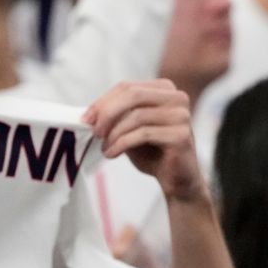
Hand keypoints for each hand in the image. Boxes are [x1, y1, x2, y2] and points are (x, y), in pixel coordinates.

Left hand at [82, 80, 205, 201]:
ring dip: (114, 133)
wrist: (177, 180)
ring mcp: (181, 116)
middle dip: (107, 113)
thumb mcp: (131, 129)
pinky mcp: (181, 135)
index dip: (103, 102)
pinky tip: (112, 154)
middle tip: (94, 131)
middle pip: (132, 95)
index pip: (127, 87)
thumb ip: (116, 116)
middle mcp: (177, 98)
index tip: (86, 119)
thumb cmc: (153, 154)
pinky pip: (143, 134)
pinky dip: (122, 144)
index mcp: (165, 90)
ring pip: (136, 116)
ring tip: (105, 148)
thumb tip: (89, 113)